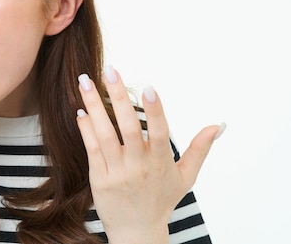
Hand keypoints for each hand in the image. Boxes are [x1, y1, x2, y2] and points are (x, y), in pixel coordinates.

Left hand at [76, 66, 223, 243]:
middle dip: (118, 97)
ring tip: (84, 82)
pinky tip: (81, 110)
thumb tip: (219, 125)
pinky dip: (86, 129)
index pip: (159, 132)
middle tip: (109, 70)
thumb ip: (200, 149)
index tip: (149, 87)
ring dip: (94, 106)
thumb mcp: (186, 177)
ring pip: (104, 135)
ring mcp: (118, 172)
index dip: (155, 111)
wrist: (137, 233)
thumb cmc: (162, 200)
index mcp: (161, 162)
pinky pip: (91, 149)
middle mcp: (139, 165)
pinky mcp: (99, 178)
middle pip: (128, 127)